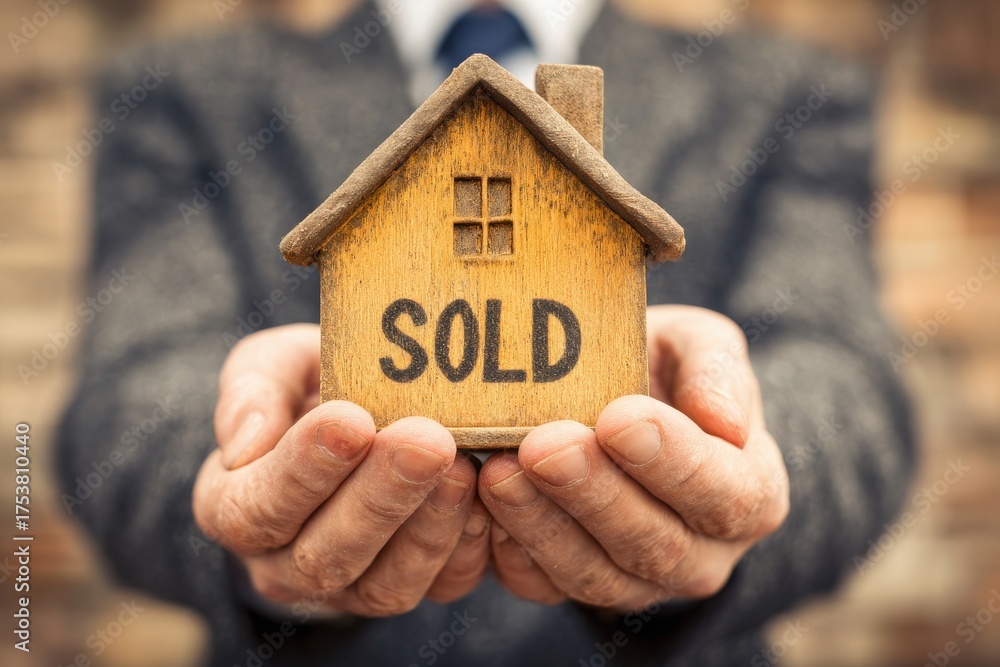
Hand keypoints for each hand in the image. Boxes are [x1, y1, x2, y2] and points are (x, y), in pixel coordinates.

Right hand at [193, 324, 490, 615]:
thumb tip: (246, 442)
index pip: (258, 505)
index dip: (306, 468)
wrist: (359, 420)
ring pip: (384, 583)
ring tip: (461, 467)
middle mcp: (282, 564)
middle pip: (325, 553)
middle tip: (425, 441)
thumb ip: (253, 388)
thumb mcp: (273, 364)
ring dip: (427, 525)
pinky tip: (485, 499)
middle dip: (380, 496)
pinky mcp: (405, 588)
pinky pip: (438, 587)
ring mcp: (346, 589)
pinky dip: (465, 546)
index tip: (352, 421)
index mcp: (233, 505)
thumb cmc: (311, 388)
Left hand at [479, 306, 788, 610]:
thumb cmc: (665, 372)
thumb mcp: (699, 346)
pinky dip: (510, 550)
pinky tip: (482, 505)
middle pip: (654, 543)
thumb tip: (722, 420)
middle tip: (544, 445)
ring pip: (594, 574)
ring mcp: (639, 582)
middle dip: (593, 493)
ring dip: (542, 524)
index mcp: (750, 493)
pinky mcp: (576, 587)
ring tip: (499, 470)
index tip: (618, 419)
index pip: (725, 494)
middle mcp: (703, 554)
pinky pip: (543, 586)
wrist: (625, 407)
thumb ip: (717, 369)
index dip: (673, 462)